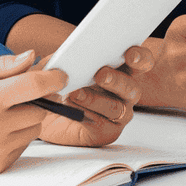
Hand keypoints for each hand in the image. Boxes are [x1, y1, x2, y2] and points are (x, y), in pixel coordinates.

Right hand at [0, 50, 69, 178]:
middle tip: (26, 93)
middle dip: (40, 98)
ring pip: (34, 128)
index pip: (35, 86)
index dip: (54, 77)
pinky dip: (17, 136)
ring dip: (28, 117)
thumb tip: (32, 57)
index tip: (60, 73)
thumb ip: (1, 65)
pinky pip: (22, 146)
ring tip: (5, 112)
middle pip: (41, 108)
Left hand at [38, 43, 153, 147]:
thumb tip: (68, 55)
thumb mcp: (59, 66)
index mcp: (122, 69)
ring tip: (76, 94)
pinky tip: (72, 108)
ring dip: (96, 100)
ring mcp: (119, 113)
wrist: (44, 115)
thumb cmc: (59, 85)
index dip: (140, 57)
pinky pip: (102, 124)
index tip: (130, 54)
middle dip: (117, 81)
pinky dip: (86, 115)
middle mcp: (125, 91)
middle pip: (131, 87)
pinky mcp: (108, 132)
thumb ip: (66, 58)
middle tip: (101, 74)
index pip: (141, 62)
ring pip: (116, 108)